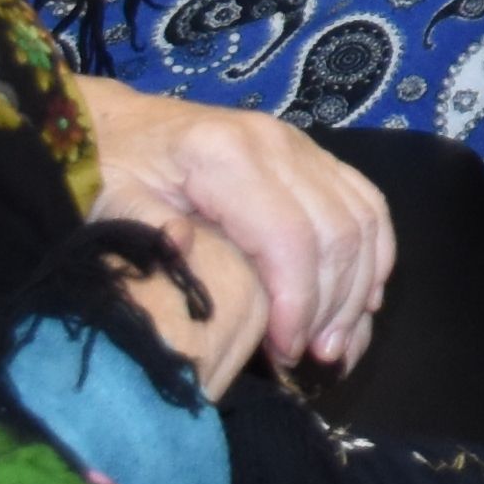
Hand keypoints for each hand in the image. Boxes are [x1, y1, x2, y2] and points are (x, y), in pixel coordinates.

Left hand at [76, 77, 391, 371]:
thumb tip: (183, 250)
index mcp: (223, 156)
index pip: (288, 236)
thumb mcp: (108, 201)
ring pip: (362, 220)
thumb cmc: (108, 170)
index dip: (297, 302)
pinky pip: (367, 203)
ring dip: (359, 289)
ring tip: (336, 343)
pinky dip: (374, 255)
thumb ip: (143, 228)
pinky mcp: (313, 157)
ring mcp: (301, 147)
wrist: (115, 124)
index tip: (284, 354)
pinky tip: (362, 301)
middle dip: (334, 305)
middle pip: (337, 232)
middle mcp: (277, 145)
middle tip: (316, 359)